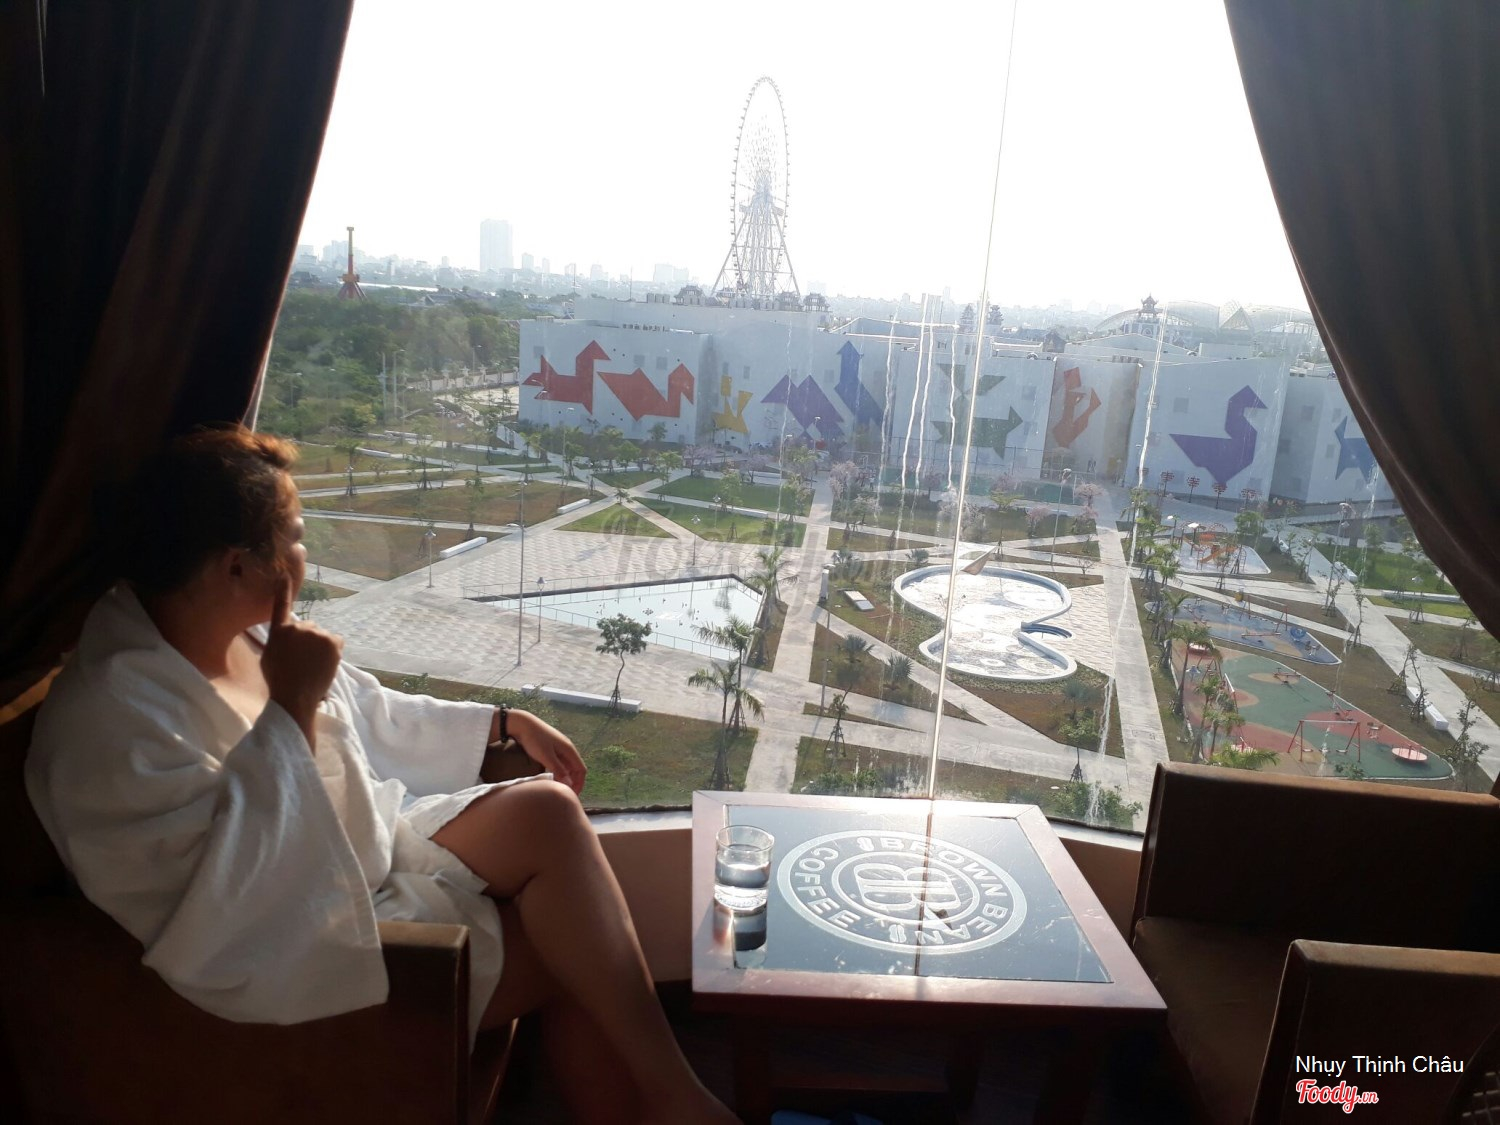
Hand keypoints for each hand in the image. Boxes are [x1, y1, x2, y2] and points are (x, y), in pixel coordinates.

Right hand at [261, 578, 342, 743]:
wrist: (294, 697)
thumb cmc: (278, 680)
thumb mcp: (269, 656)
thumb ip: (279, 639)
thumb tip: (287, 634)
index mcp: (279, 631)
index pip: (281, 605)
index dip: (283, 589)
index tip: (284, 575)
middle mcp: (299, 627)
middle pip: (308, 628)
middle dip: (307, 640)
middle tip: (301, 661)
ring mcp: (317, 633)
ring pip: (322, 636)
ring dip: (319, 647)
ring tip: (312, 666)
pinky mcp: (333, 641)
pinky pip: (335, 641)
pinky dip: (333, 650)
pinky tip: (324, 664)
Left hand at [505, 709, 586, 793]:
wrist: (522, 724)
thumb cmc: (535, 740)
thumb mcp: (546, 757)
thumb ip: (558, 770)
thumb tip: (569, 784)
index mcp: (569, 750)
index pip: (581, 770)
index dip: (579, 783)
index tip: (572, 795)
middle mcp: (567, 749)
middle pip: (575, 768)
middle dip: (573, 782)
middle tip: (564, 794)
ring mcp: (559, 748)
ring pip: (567, 766)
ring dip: (565, 778)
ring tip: (558, 788)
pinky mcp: (551, 749)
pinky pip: (559, 763)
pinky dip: (558, 772)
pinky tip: (551, 778)